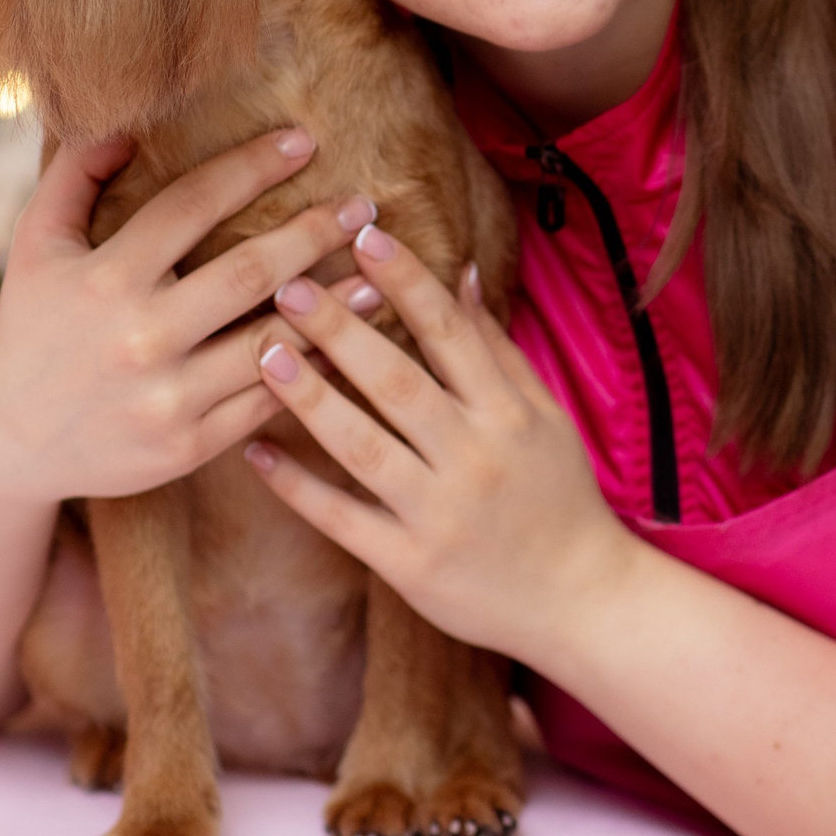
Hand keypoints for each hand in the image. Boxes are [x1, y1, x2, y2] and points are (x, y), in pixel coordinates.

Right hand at [0, 128, 379, 509]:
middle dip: (313, 232)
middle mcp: (138, 336)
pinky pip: (265, 402)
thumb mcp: (39, 242)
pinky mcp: (188, 446)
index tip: (304, 141)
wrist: (6, 440)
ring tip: (377, 275)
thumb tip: (126, 120)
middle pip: (249, 272)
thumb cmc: (32, 324)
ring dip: (334, 308)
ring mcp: (167, 397)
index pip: (192, 204)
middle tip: (363, 206)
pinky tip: (348, 344)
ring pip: (271, 343)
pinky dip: (312, 371)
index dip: (252, 166)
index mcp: (105, 278)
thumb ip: (77, 174)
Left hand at [244, 226, 635, 668]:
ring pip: (363, 447)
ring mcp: (439, 514)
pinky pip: (342, 519)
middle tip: (286, 284)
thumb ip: (495, 347)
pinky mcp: (410, 565)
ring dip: (309, 398)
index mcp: (507, 414)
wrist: (581, 599)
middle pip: (397, 382)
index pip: (450, 332)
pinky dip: (296, 486)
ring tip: (262, 352)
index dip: (406, 280)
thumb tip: (460, 272)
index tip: (363, 236)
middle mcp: (473, 457)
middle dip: (340, 329)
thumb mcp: (543, 415)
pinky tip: (254, 452)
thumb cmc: (559, 495)